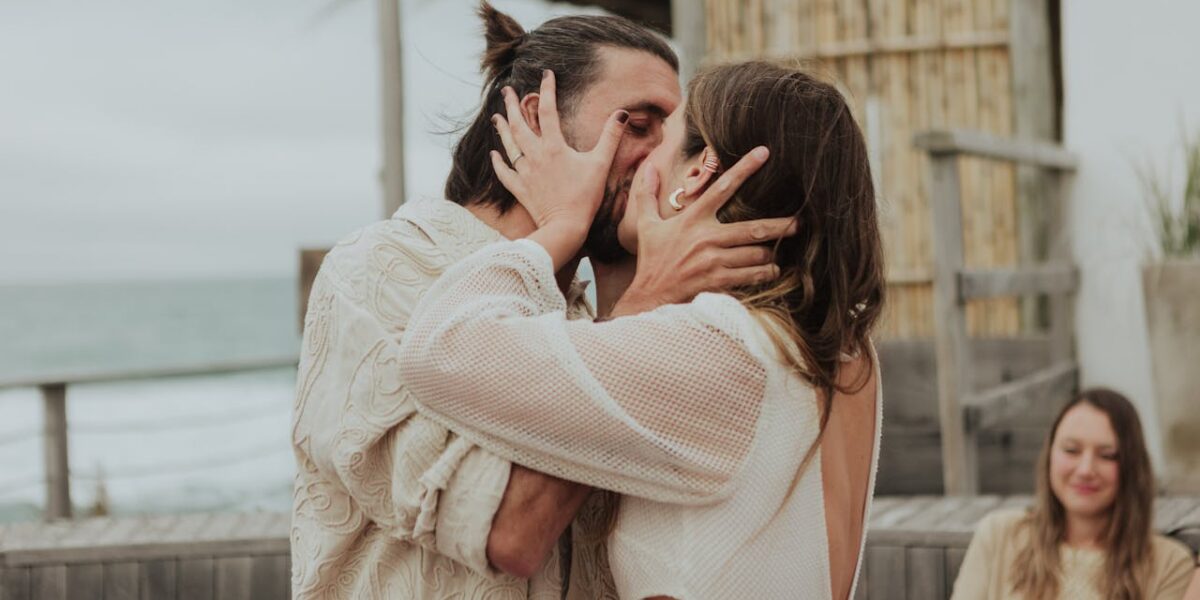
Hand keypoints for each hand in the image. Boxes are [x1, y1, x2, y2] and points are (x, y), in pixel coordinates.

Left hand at [489, 70, 628, 268]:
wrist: (565, 226)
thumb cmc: (585, 196)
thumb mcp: (600, 164)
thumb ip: (610, 137)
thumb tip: (621, 113)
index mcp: (554, 147)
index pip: (549, 111)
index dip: (548, 90)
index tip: (546, 74)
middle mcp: (535, 156)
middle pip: (520, 125)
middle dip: (512, 105)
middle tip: (506, 91)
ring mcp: (525, 172)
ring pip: (509, 145)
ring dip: (502, 129)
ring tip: (496, 116)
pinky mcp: (520, 189)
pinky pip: (505, 172)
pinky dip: (499, 163)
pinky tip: (495, 155)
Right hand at [611, 147, 796, 316]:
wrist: (648, 297)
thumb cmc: (651, 261)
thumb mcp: (645, 226)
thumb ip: (646, 195)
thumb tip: (647, 168)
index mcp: (692, 219)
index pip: (722, 187)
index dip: (744, 168)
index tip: (764, 152)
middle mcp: (706, 237)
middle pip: (753, 227)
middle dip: (780, 225)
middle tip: (800, 221)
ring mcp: (713, 260)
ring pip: (756, 254)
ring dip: (770, 254)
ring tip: (778, 253)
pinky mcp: (718, 281)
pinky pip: (751, 275)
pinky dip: (764, 273)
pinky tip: (771, 271)